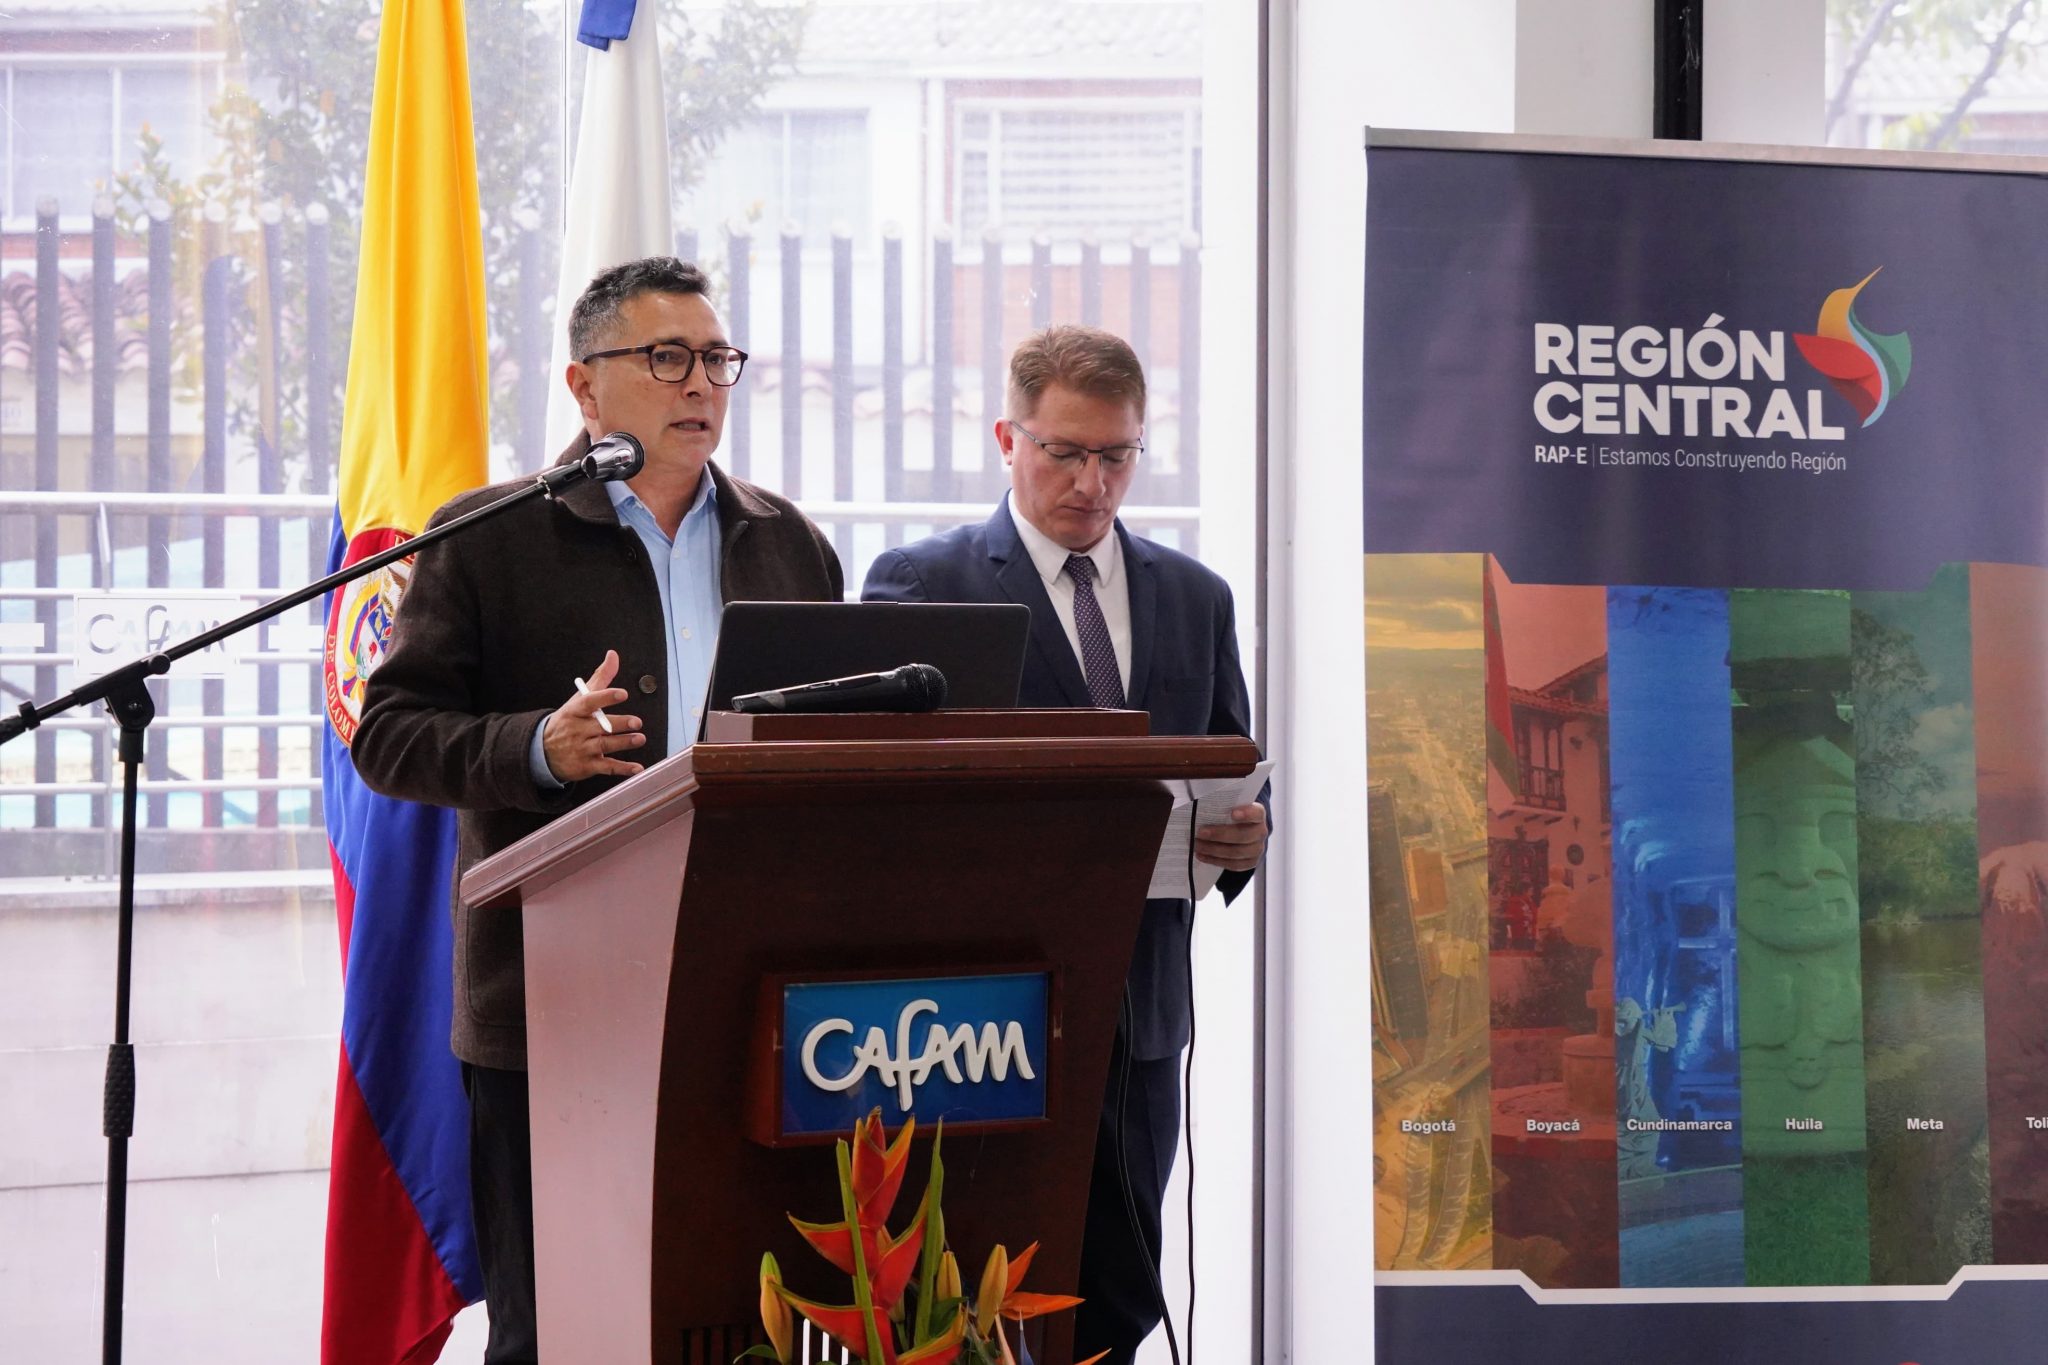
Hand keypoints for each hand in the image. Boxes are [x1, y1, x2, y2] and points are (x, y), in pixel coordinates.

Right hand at [542, 649, 644, 780]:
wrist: (543, 752)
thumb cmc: (569, 720)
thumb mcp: (580, 699)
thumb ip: (600, 678)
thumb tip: (613, 654)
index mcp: (575, 711)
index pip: (589, 702)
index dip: (605, 697)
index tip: (622, 693)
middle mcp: (577, 730)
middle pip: (600, 726)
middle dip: (619, 724)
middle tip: (637, 722)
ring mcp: (582, 749)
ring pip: (604, 745)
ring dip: (624, 743)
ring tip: (639, 738)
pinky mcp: (587, 766)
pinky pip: (606, 767)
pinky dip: (622, 769)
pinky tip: (637, 768)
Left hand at [1194, 803, 1268, 872]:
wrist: (1244, 831)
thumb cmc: (1232, 816)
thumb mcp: (1231, 808)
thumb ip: (1222, 808)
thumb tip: (1200, 809)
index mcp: (1258, 814)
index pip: (1257, 813)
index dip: (1246, 814)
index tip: (1232, 813)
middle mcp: (1261, 832)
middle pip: (1243, 835)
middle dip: (1219, 834)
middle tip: (1200, 832)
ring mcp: (1257, 849)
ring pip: (1236, 852)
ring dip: (1213, 849)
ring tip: (1197, 845)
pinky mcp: (1250, 862)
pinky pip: (1233, 864)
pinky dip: (1215, 860)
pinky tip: (1201, 856)